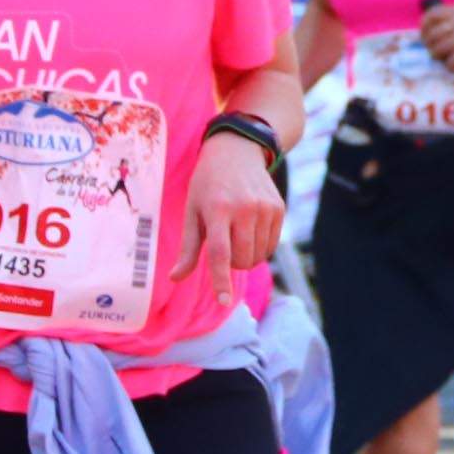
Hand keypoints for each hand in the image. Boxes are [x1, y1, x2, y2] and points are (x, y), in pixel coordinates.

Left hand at [176, 126, 283, 292]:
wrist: (236, 151)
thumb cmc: (207, 185)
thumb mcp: (192, 211)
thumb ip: (188, 248)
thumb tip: (174, 278)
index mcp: (217, 210)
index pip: (221, 253)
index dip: (221, 280)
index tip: (224, 301)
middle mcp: (244, 208)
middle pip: (242, 259)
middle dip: (231, 263)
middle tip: (224, 244)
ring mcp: (265, 208)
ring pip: (258, 256)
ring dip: (246, 256)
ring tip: (236, 234)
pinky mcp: (278, 209)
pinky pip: (271, 246)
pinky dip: (259, 247)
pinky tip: (251, 229)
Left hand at [416, 0, 453, 68]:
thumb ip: (444, 23)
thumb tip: (422, 37)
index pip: (430, 15)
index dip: (424, 27)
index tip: (426, 36)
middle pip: (431, 36)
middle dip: (430, 47)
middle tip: (436, 52)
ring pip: (437, 50)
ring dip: (439, 58)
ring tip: (447, 59)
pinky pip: (450, 62)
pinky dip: (451, 67)